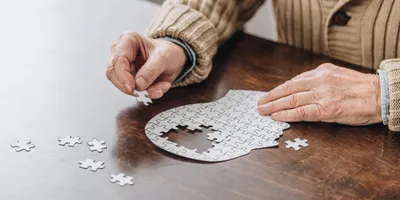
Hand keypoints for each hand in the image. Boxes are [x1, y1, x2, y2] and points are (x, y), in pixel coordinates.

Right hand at [106, 32, 186, 98]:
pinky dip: (148, 93)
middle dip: (128, 86)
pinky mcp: (130, 79)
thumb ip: (151, 70)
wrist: (175, 59)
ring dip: (142, 91)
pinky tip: (160, 88)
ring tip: (160, 88)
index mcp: (127, 40)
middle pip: (113, 73)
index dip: (122, 76)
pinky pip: (134, 90)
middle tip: (143, 92)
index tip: (132, 87)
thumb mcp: (163, 58)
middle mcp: (122, 52)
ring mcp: (124, 67)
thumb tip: (138, 84)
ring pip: (122, 84)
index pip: (117, 60)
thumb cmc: (168, 51)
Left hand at [258, 63, 381, 124]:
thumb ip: (319, 80)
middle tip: (259, 104)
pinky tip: (276, 117)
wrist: (380, 95)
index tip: (268, 95)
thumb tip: (300, 88)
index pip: (293, 81)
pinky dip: (286, 114)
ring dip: (274, 106)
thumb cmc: (360, 87)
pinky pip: (301, 112)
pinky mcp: (326, 109)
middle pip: (288, 89)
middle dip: (270, 97)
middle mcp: (319, 81)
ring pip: (291, 100)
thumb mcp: (337, 75)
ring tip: (263, 111)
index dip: (278, 90)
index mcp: (321, 71)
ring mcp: (322, 95)